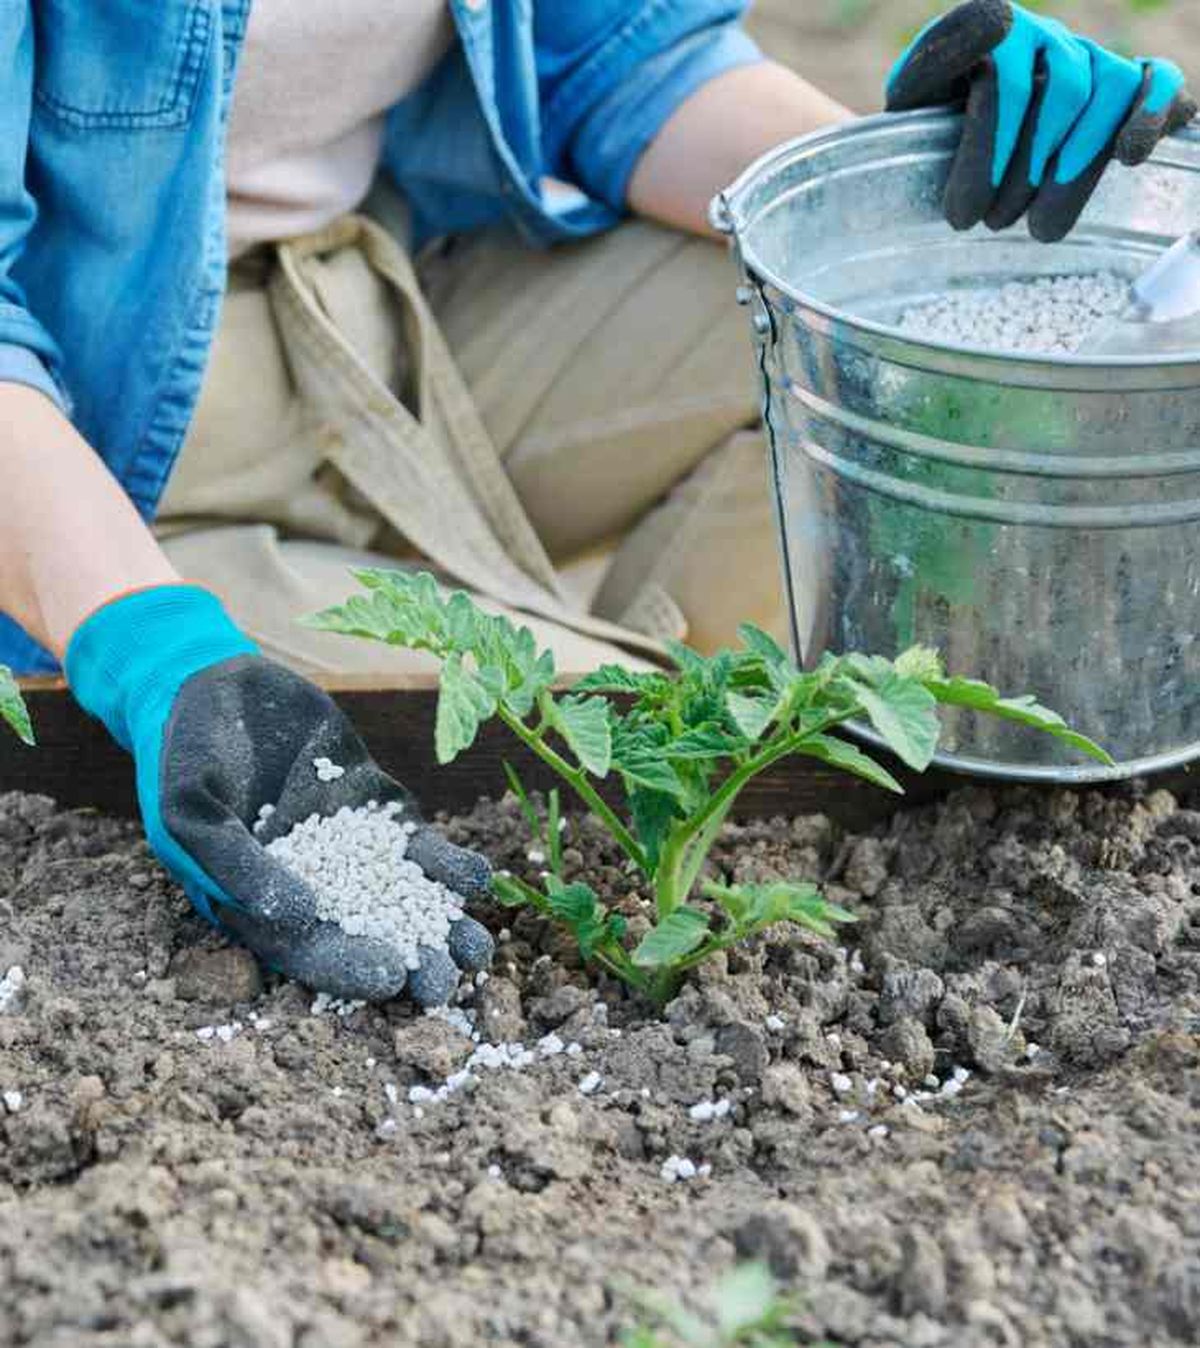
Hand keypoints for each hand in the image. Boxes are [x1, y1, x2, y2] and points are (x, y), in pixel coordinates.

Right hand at [66, 585, 493, 1003]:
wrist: (209, 685)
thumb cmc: (182, 757)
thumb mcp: (191, 813)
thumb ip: (236, 864)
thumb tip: (296, 916)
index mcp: (258, 903)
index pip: (307, 950)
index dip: (347, 967)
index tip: (388, 979)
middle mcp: (310, 884)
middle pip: (366, 935)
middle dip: (407, 962)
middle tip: (445, 983)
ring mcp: (349, 847)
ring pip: (403, 898)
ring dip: (440, 925)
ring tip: (479, 950)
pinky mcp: (375, 808)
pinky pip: (416, 845)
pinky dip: (446, 865)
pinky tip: (478, 878)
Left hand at [886, 0, 1195, 240]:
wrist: (947, 138)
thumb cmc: (924, 127)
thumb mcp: (908, 105)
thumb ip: (924, 75)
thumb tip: (963, 58)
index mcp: (988, 28)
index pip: (1001, 71)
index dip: (988, 145)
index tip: (963, 212)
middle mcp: (1043, 35)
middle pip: (1060, 90)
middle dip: (1025, 171)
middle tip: (991, 226)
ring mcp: (1087, 55)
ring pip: (1109, 90)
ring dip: (1077, 167)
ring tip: (1040, 229)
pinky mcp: (1124, 82)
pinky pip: (1158, 79)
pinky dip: (1152, 113)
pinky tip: (1128, 158)